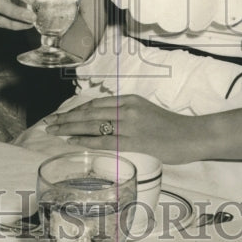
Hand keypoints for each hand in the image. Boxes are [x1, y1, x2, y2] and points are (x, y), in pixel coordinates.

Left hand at [44, 95, 198, 164]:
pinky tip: (71, 141)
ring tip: (53, 131)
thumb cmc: (172, 127)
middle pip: (89, 112)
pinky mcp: (134, 140)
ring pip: (92, 124)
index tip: (61, 116)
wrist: (193, 135)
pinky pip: (104, 139)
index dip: (76, 110)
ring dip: (69, 128)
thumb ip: (127, 115)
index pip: (95, 103)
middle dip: (66, 118)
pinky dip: (85, 140)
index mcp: (129, 100)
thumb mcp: (147, 112)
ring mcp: (130, 124)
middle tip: (49, 123)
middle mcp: (127, 108)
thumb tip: (107, 124)